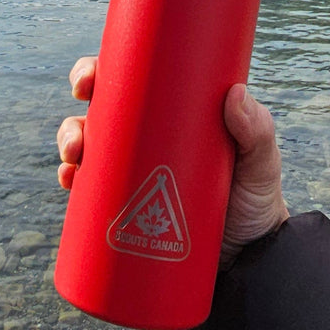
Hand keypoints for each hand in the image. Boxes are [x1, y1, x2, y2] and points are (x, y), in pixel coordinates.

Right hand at [57, 56, 288, 267]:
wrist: (248, 259)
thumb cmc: (255, 199)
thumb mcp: (260, 161)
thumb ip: (256, 130)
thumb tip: (235, 94)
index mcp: (173, 112)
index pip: (132, 78)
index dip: (102, 69)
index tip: (92, 75)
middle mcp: (147, 135)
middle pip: (102, 106)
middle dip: (79, 105)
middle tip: (82, 110)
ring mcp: (133, 171)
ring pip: (88, 144)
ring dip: (70, 141)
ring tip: (75, 156)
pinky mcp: (124, 208)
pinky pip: (87, 190)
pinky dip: (72, 181)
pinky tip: (69, 181)